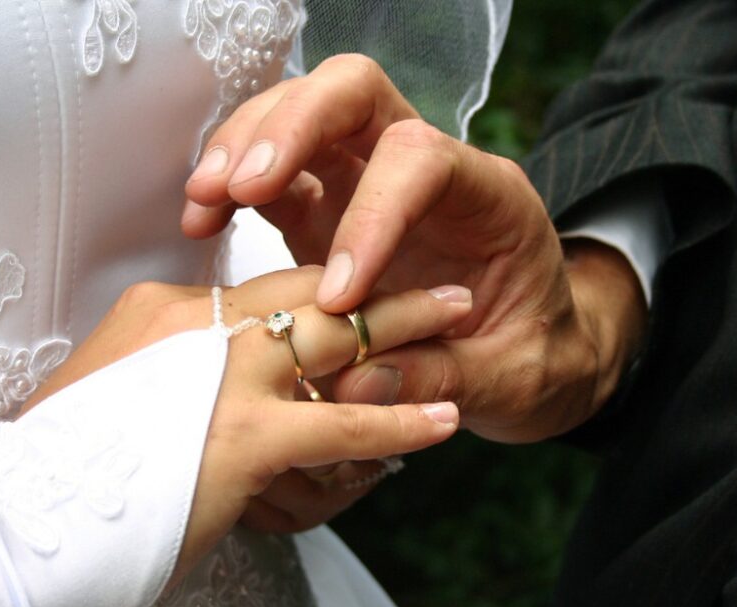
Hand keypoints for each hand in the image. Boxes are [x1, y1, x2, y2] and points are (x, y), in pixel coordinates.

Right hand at [21, 266, 472, 581]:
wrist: (15, 528)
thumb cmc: (58, 474)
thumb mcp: (106, 399)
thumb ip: (159, 377)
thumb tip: (190, 384)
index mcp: (161, 312)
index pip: (259, 286)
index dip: (321, 287)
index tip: (356, 289)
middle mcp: (195, 327)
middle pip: (309, 289)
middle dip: (380, 282)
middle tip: (436, 279)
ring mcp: (221, 377)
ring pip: (336, 335)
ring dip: (407, 324)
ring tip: (459, 315)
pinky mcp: (243, 436)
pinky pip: (344, 421)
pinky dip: (401, 420)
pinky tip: (443, 420)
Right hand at [183, 55, 646, 443]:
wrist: (532, 354)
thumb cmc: (534, 357)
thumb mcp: (514, 381)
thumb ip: (444, 378)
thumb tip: (357, 382)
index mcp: (490, 197)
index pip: (422, 159)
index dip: (372, 213)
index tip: (338, 295)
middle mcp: (426, 169)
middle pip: (355, 94)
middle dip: (293, 126)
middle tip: (244, 185)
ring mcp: (371, 182)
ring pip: (303, 115)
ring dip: (246, 147)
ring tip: (204, 202)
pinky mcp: (328, 211)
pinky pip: (274, 175)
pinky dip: (233, 188)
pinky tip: (203, 221)